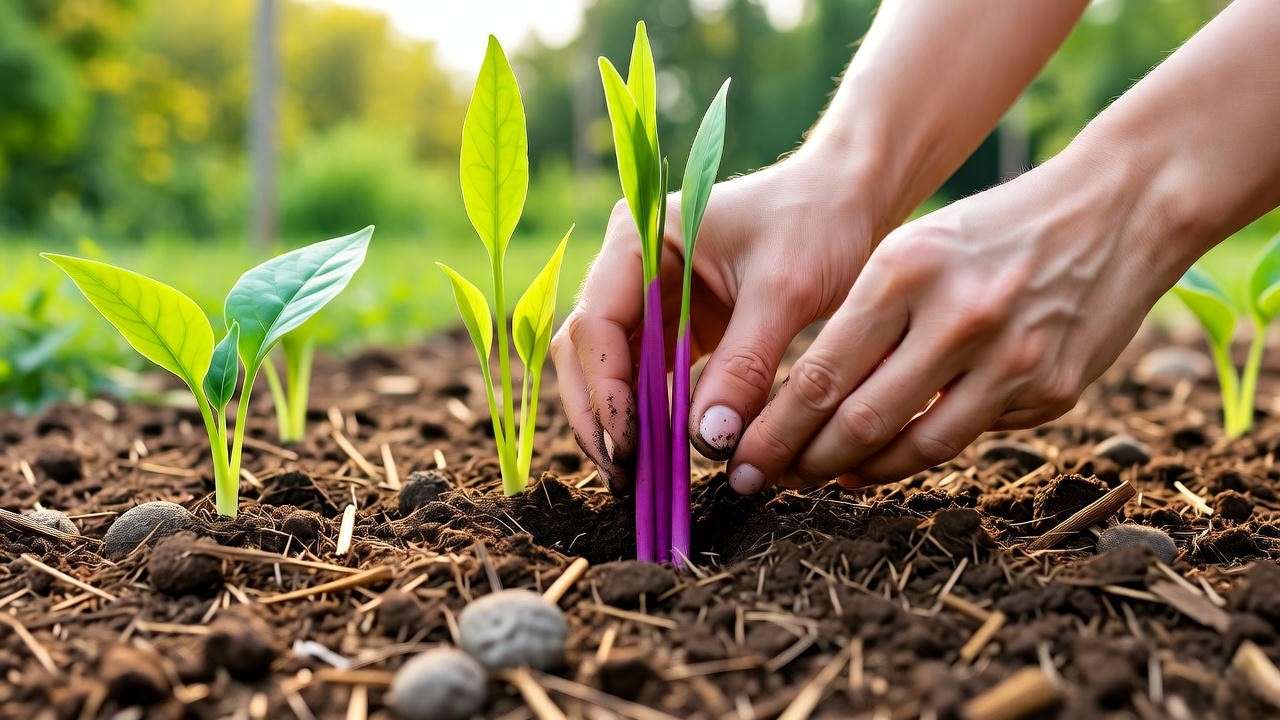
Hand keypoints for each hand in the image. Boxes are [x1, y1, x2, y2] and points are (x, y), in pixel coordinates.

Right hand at [551, 153, 877, 491]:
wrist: (852, 200)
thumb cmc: (819, 223)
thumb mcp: (784, 292)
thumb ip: (744, 366)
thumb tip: (708, 444)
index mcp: (641, 235)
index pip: (597, 321)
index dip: (606, 388)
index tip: (630, 443)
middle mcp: (632, 263)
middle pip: (587, 349)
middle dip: (599, 413)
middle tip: (623, 474)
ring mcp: (651, 295)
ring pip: (611, 368)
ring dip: (619, 421)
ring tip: (637, 478)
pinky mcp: (676, 323)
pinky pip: (649, 377)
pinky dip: (652, 416)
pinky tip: (663, 456)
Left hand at [728, 146, 1191, 491]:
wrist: (1116, 212)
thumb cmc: (990, 232)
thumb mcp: (915, 249)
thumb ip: (864, 321)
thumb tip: (800, 406)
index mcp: (907, 269)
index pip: (821, 372)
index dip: (774, 429)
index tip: (741, 459)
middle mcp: (959, 317)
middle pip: (861, 420)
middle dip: (803, 463)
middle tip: (767, 482)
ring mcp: (1013, 359)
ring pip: (916, 447)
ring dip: (860, 473)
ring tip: (825, 478)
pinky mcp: (1053, 392)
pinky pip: (970, 438)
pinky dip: (921, 452)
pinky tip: (889, 457)